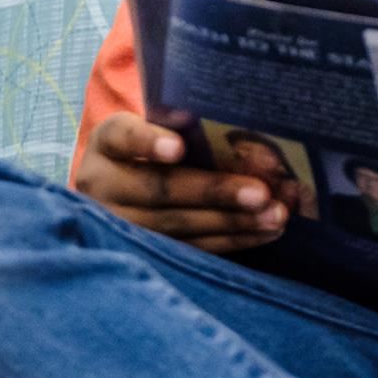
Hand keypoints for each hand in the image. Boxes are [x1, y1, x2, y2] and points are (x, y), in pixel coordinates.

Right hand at [74, 112, 288, 252]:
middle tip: (261, 193)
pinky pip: (190, 248)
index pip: (123, 136)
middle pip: (159, 189)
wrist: (121, 188)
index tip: (179, 147)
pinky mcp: (144, 253)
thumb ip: (179, 124)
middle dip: (214, 192)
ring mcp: (119, 225)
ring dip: (232, 222)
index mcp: (107, 143)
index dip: (149, 142)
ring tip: (275, 215)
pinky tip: (264, 231)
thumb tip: (236, 125)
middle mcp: (103, 185)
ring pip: (178, 226)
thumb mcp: (153, 128)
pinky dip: (231, 240)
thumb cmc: (153, 147)